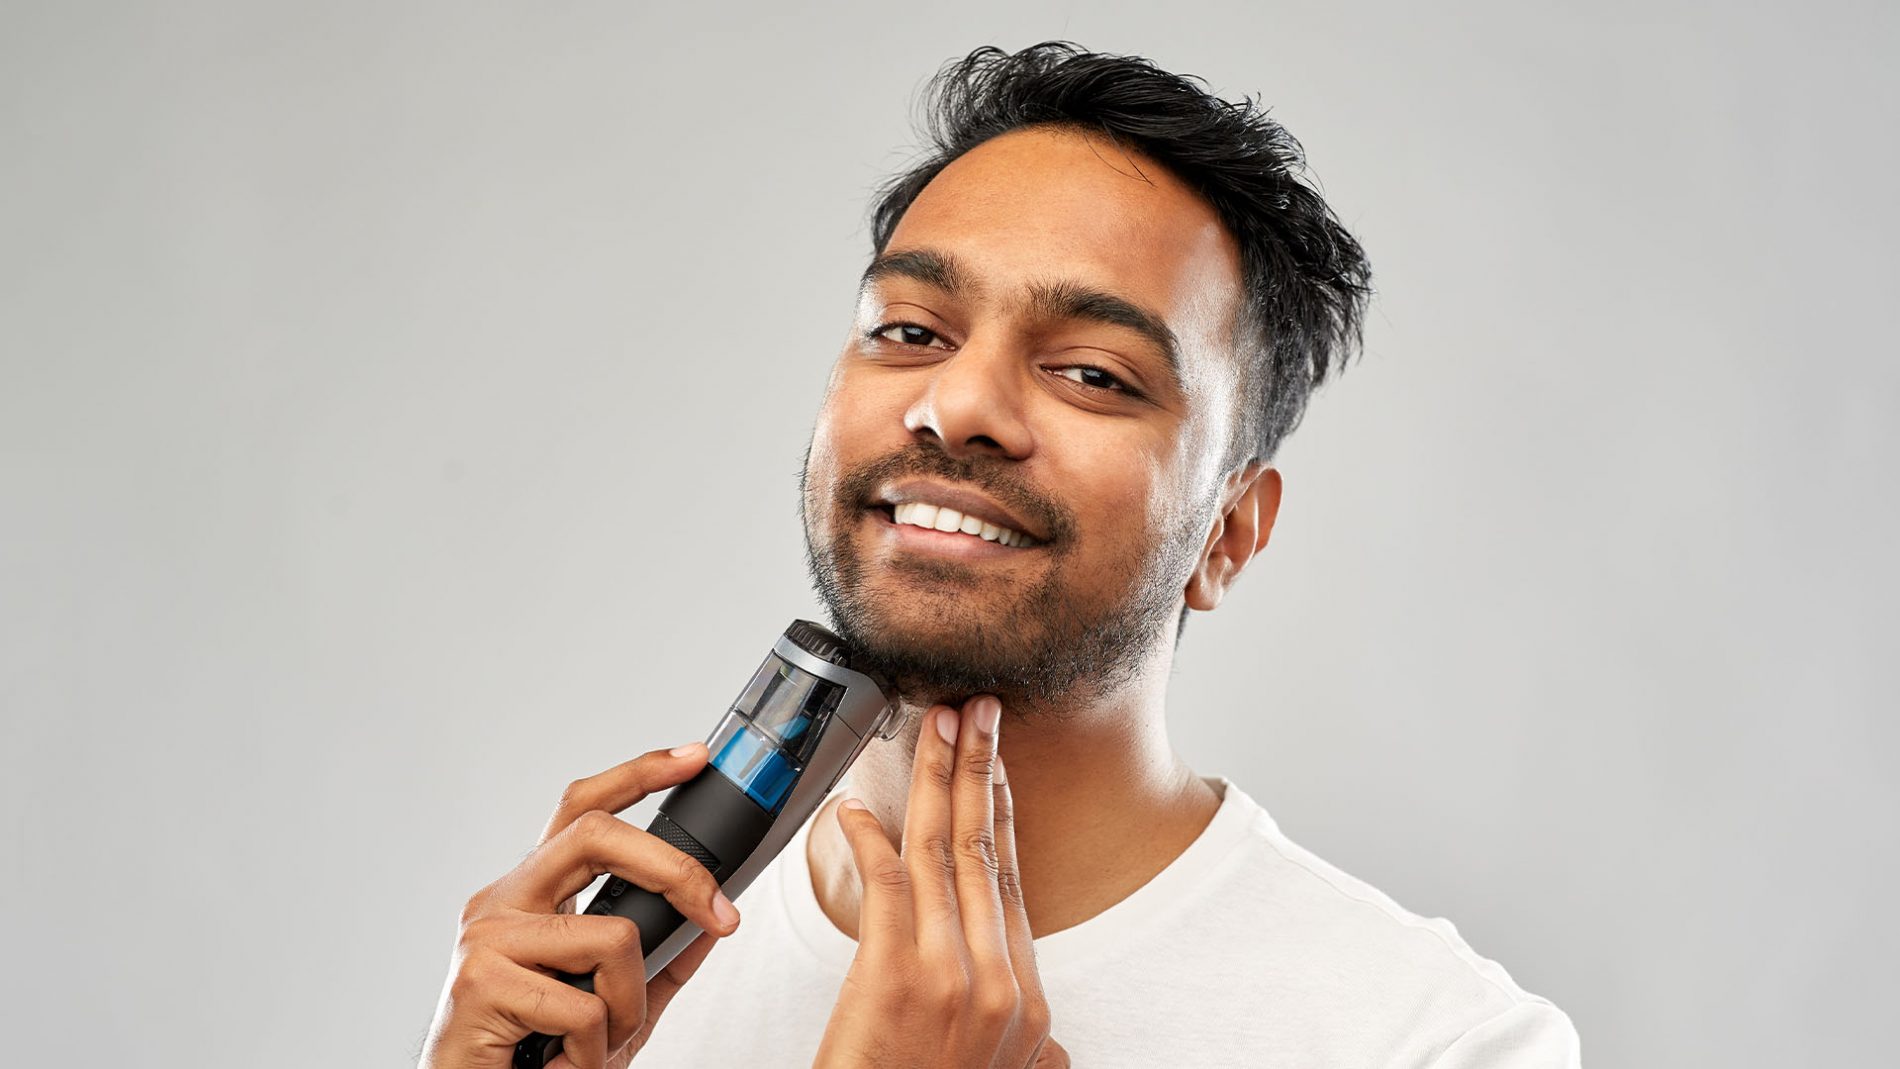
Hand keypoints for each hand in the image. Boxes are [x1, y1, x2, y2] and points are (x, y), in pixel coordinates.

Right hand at [419, 743, 741, 1068]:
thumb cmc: (535, 1059)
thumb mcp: (614, 1006)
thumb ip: (659, 962)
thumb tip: (712, 924)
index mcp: (533, 896)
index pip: (581, 811)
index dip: (638, 774)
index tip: (693, 757)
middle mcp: (503, 902)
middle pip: (597, 835)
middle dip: (676, 869)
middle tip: (721, 916)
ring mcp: (486, 936)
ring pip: (613, 936)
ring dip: (627, 1007)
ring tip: (594, 1046)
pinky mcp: (479, 981)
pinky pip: (583, 1006)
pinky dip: (594, 1049)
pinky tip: (565, 1064)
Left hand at [812, 695, 1069, 1068]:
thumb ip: (1024, 1045)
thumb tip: (1055, 1048)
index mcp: (1026, 1002)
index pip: (1012, 879)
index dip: (1001, 809)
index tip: (994, 758)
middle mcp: (999, 983)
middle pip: (985, 850)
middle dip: (977, 768)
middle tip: (973, 708)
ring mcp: (951, 979)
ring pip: (941, 852)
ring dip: (933, 778)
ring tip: (929, 725)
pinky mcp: (894, 980)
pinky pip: (884, 885)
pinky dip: (868, 839)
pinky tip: (853, 807)